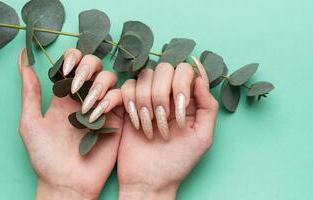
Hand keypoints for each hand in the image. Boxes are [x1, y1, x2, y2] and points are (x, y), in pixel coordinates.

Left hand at [18, 48, 122, 199]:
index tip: (65, 70)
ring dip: (99, 86)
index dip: (72, 58)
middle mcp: (84, 95)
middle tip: (76, 84)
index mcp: (64, 94)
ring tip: (85, 108)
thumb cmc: (46, 156)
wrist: (67, 181)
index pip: (73, 63)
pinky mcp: (116, 117)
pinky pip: (120, 97)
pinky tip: (97, 116)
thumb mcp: (31, 122)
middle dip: (88, 66)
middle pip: (95, 64)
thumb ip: (29, 93)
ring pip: (110, 78)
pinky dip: (111, 100)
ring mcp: (101, 105)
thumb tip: (25, 62)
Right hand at [117, 58, 217, 198]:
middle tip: (165, 120)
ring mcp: (148, 97)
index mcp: (188, 99)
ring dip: (147, 101)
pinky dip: (132, 104)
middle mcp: (168, 94)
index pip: (186, 71)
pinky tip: (138, 124)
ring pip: (145, 76)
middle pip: (164, 68)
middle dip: (163, 94)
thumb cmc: (177, 161)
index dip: (183, 83)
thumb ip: (208, 106)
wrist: (148, 179)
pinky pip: (127, 87)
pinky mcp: (129, 104)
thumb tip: (200, 78)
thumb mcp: (202, 137)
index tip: (181, 104)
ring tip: (151, 127)